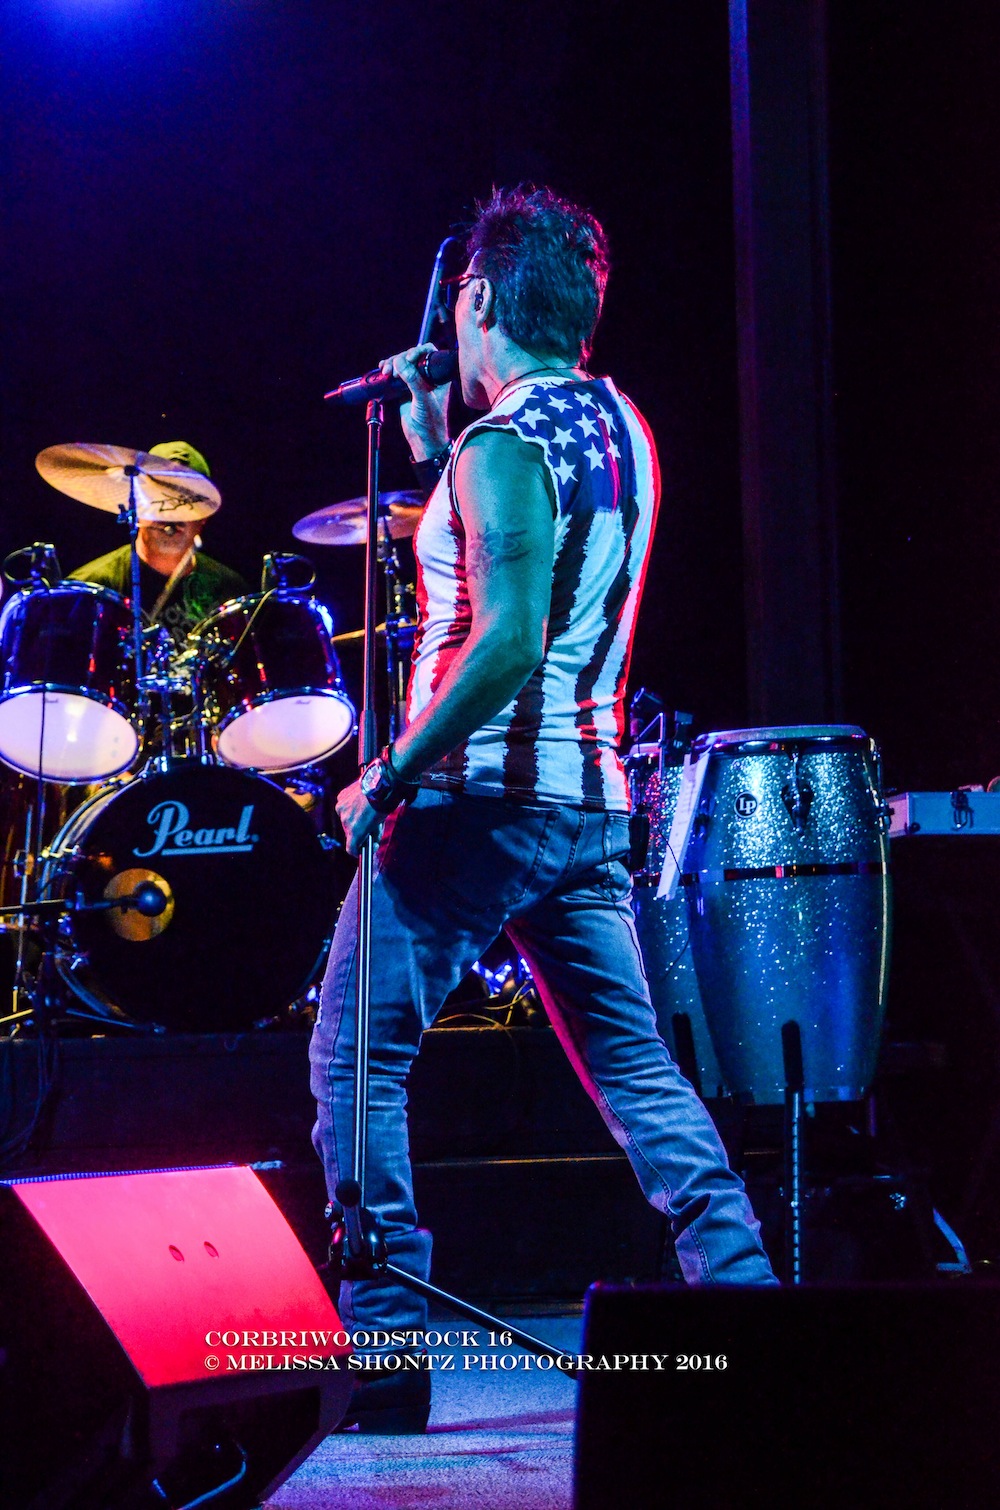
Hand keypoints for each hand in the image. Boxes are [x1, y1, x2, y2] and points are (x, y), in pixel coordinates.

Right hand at [336, 778, 384, 857]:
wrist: (380, 785)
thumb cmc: (382, 806)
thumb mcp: (380, 825)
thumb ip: (374, 836)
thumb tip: (372, 844)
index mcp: (355, 831)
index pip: (350, 848)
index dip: (356, 851)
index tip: (360, 850)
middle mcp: (345, 821)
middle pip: (349, 832)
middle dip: (356, 832)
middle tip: (366, 826)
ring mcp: (341, 809)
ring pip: (345, 819)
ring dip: (352, 818)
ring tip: (363, 811)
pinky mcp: (340, 798)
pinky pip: (344, 806)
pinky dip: (349, 806)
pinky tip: (358, 802)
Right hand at [378, 342, 449, 459]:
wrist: (423, 439)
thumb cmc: (430, 421)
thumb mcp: (423, 399)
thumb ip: (413, 380)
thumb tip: (400, 362)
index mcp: (438, 376)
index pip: (429, 354)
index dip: (417, 352)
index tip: (408, 360)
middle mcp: (427, 376)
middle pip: (412, 357)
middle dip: (400, 359)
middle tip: (392, 371)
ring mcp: (415, 382)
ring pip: (402, 364)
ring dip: (392, 364)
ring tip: (386, 372)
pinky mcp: (404, 389)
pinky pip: (395, 374)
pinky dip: (388, 370)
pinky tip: (382, 370)